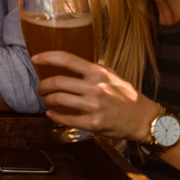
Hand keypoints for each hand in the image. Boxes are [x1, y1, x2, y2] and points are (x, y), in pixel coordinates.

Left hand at [32, 51, 158, 141]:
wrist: (144, 118)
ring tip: (47, 102)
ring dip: (48, 101)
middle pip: (58, 82)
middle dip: (43, 86)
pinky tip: (52, 115)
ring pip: (59, 100)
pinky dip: (55, 117)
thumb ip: (92, 70)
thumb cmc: (127, 96)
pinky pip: (67, 119)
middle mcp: (95, 87)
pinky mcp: (94, 123)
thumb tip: (71, 64)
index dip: (47, 57)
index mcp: (98, 72)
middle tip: (40, 89)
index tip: (35, 58)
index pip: (67, 59)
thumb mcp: (112, 75)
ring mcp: (94, 106)